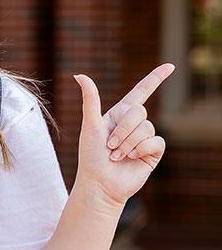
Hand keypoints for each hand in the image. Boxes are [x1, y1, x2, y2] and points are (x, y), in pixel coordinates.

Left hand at [74, 64, 174, 210]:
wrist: (100, 183)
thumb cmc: (91, 155)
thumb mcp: (91, 125)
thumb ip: (90, 100)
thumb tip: (79, 75)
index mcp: (119, 114)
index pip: (141, 91)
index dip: (155, 78)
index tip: (170, 66)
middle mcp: (133, 124)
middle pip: (139, 112)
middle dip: (122, 129)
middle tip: (110, 145)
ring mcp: (144, 138)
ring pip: (147, 128)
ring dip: (128, 143)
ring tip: (116, 156)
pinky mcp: (153, 152)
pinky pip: (155, 141)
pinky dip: (140, 149)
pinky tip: (130, 159)